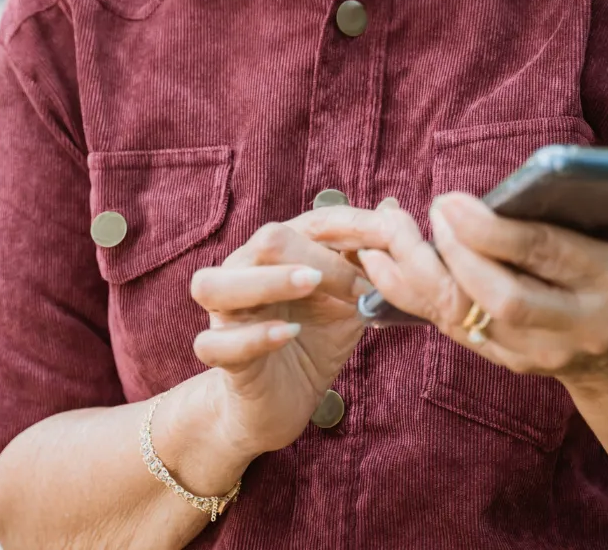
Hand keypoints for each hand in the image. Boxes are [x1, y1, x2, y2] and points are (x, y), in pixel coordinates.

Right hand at [187, 211, 373, 456]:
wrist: (283, 400)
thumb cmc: (313, 341)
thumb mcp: (349, 302)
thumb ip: (367, 262)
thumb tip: (392, 207)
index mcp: (279, 252)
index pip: (314, 222)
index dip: (354, 226)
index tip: (392, 239)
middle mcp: (244, 272)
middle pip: (267, 241)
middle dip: (319, 257)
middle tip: (359, 287)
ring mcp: (225, 314)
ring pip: (215, 284)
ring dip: (267, 281)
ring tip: (310, 286)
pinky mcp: (219, 355)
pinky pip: (215, 342)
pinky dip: (253, 336)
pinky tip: (289, 334)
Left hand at [300, 155, 607, 388]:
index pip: (549, 258)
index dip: (495, 231)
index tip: (453, 197)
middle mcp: (579, 327)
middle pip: (505, 297)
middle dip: (458, 253)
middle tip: (431, 208)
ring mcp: (542, 353)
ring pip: (471, 319)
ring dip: (424, 275)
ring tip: (393, 230)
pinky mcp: (510, 363)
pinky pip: (453, 330)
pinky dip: (412, 297)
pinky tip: (382, 258)